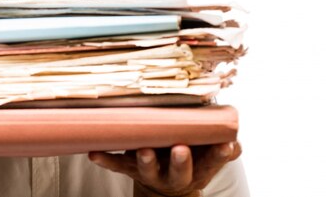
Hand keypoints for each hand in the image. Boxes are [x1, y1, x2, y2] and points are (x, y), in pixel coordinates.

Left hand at [89, 142, 240, 196]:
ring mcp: (150, 172)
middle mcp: (173, 174)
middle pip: (179, 171)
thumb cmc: (188, 159)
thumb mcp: (207, 155)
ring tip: (144, 151)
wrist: (163, 186)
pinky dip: (105, 159)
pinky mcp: (129, 168)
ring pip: (147, 169)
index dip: (218, 155)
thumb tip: (233, 138)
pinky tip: (93, 153)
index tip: (226, 146)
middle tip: (181, 149)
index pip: (212, 162)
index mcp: (197, 169)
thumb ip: (219, 145)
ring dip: (146, 160)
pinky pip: (116, 164)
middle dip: (181, 161)